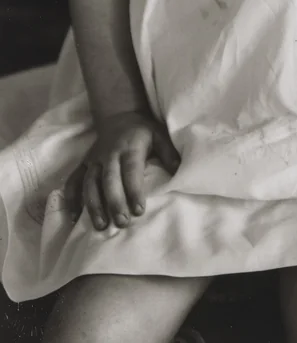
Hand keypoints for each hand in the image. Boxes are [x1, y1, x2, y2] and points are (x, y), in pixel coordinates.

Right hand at [64, 110, 179, 230]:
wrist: (119, 117)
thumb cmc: (143, 131)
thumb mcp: (159, 135)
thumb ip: (168, 153)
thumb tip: (178, 171)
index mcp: (129, 149)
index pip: (131, 171)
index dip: (134, 191)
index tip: (139, 211)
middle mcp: (108, 156)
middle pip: (109, 181)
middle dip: (114, 203)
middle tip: (122, 223)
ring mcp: (93, 161)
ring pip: (89, 184)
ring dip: (93, 206)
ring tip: (101, 226)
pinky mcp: (83, 165)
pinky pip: (73, 183)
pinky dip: (71, 200)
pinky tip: (73, 218)